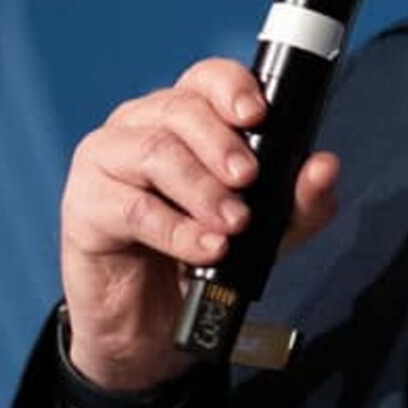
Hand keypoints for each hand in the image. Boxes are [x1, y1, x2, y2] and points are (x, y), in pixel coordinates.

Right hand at [59, 58, 339, 393]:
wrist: (150, 328)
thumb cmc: (199, 260)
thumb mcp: (264, 235)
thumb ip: (298, 203)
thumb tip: (324, 167)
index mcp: (184, 120)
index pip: (205, 79)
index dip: (231, 88)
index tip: (258, 115)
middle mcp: (141, 127)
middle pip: (179, 108)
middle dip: (222, 144)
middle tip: (249, 180)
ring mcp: (106, 161)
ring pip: (154, 152)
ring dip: (202, 189)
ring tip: (233, 224)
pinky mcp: (84, 204)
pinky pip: (130, 205)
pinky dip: (175, 229)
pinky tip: (203, 248)